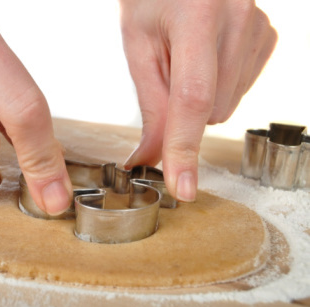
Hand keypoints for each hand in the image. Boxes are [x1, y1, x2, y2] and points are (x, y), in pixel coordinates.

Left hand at [120, 0, 276, 200]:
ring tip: (187, 57)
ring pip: (226, 107)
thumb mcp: (139, 45)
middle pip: (211, 111)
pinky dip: (218, 86)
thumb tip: (150, 160)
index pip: (193, 98)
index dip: (185, 147)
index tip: (182, 187)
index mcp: (198, 16)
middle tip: (167, 72)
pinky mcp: (268, 38)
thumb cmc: (152, 0)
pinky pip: (239, 91)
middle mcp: (239, 20)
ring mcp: (259, 29)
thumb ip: (150, 106)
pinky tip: (207, 57)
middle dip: (182, 111)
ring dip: (201, 99)